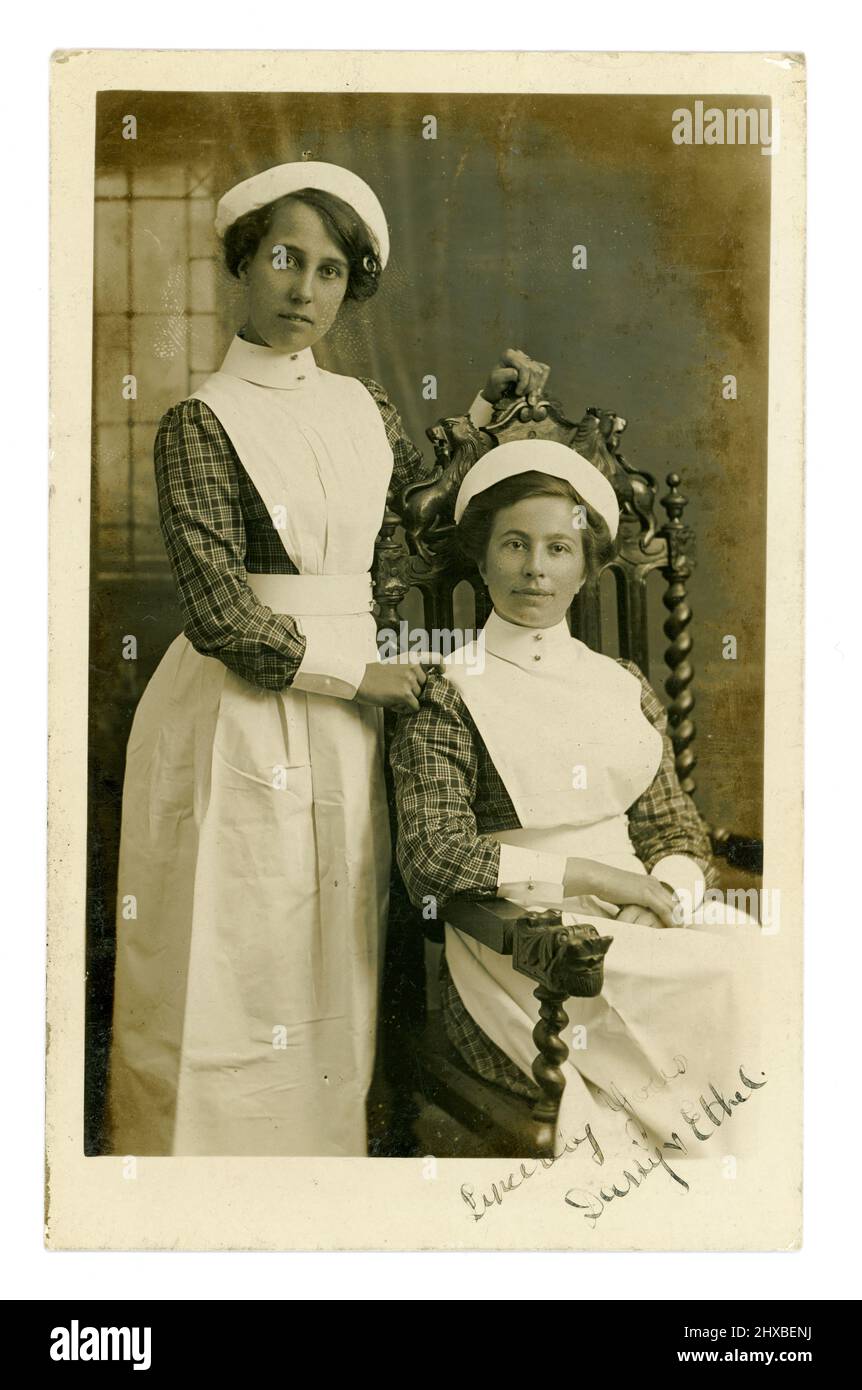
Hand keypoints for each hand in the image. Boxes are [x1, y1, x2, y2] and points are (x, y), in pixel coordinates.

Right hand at [354, 657, 437, 713]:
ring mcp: (410, 681)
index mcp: (412, 659)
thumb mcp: (395, 665)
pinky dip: (404, 709)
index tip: (441, 672)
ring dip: (407, 702)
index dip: (440, 667)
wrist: (357, 679)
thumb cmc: (373, 674)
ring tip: (391, 696)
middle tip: (396, 691)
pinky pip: (414, 707)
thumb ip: (410, 670)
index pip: (436, 659)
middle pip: (425, 686)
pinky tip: (391, 703)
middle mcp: (414, 667)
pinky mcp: (405, 694)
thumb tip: (425, 682)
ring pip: (419, 698)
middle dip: (414, 692)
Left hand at [482, 348, 549, 407]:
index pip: (524, 367)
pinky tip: (534, 391)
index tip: (518, 392)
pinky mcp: (534, 365)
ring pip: (540, 372)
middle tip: (523, 396)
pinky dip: (541, 383)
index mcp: (509, 355)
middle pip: (534, 370)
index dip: (524, 381)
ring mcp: (527, 359)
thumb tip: (518, 373)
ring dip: (536, 387)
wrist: (497, 393)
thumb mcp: (496, 380)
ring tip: (527, 396)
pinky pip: (545, 371)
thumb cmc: (495, 386)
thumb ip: (507, 374)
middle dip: (530, 386)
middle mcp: (519, 354)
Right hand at [563, 859, 678, 928]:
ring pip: (672, 906)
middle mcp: (653, 883)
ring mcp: (651, 887)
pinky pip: (664, 909)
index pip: (668, 897)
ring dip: (678, 919)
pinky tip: (674, 929)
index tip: (679, 922)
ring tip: (683, 932)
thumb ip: (633, 901)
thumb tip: (633, 911)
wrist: (599, 877)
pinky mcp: (646, 894)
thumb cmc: (607, 886)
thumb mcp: (625, 893)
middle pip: (674, 902)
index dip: (675, 910)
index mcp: (649, 881)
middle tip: (685, 930)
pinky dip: (670, 920)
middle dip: (681, 916)